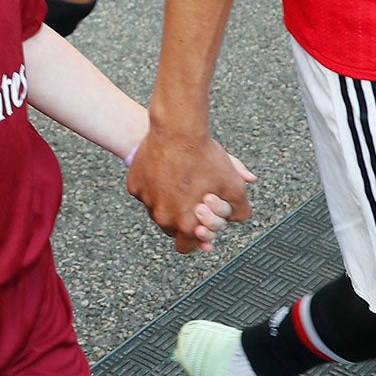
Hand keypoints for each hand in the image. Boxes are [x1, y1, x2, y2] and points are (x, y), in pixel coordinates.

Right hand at [127, 121, 256, 253]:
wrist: (177, 129)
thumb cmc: (205, 157)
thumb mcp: (234, 185)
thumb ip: (240, 210)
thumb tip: (238, 217)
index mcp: (185, 224)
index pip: (187, 246)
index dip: (197, 236)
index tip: (201, 223)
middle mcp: (162, 217)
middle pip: (172, 228)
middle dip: (183, 218)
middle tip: (194, 199)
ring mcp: (146, 201)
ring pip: (157, 210)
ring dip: (168, 202)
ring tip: (181, 181)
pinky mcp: (135, 185)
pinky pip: (146, 192)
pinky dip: (154, 186)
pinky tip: (166, 170)